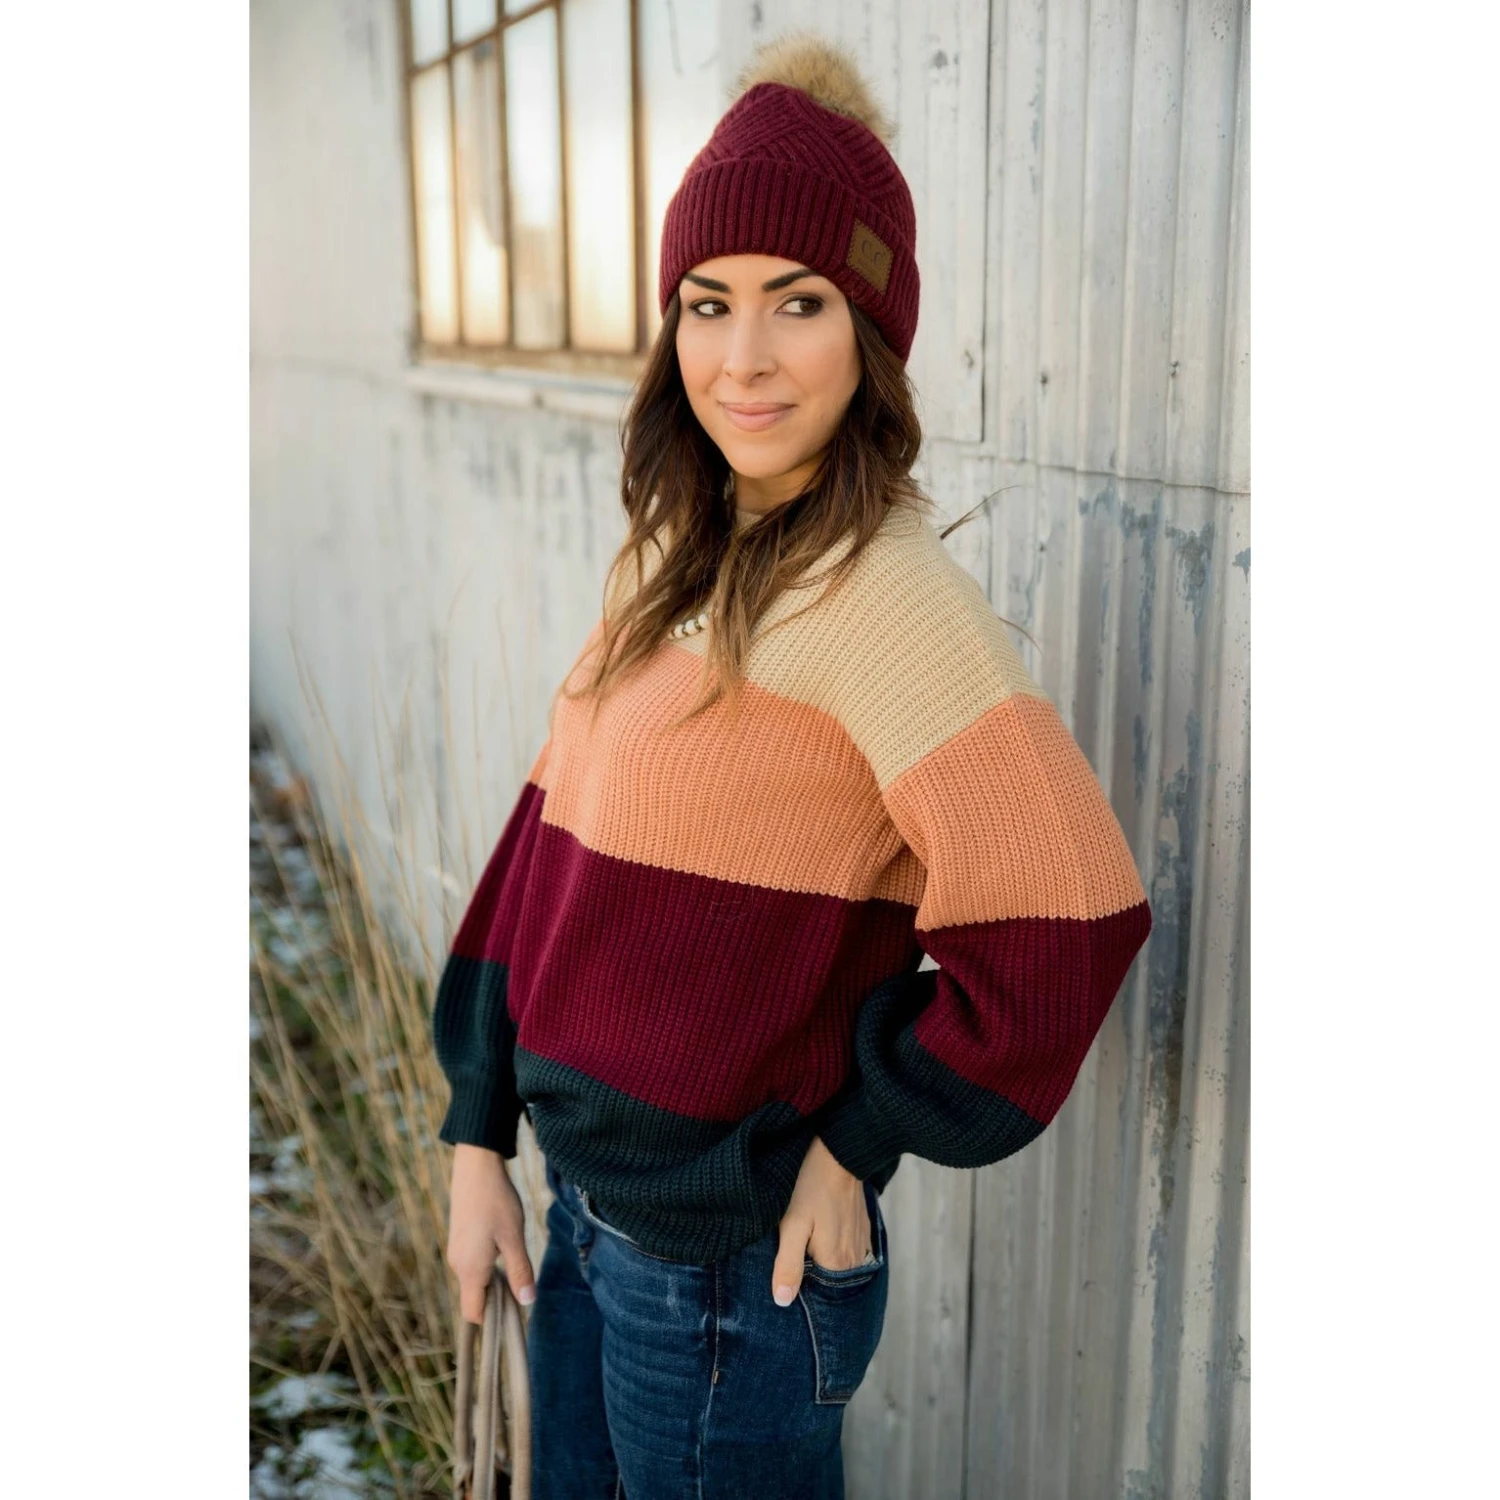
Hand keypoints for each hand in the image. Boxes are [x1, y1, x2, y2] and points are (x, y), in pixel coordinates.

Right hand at [447, 1144, 536, 1322]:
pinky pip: (472, 1263)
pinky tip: (503, 1244)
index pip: (473, 1313)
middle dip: (497, 1299)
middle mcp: (458, 1264)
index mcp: (470, 1270)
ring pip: (475, 1279)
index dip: (492, 1321)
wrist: (476, 1167)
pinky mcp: (458, 1238)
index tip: (514, 1313)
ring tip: (515, 1258)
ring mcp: (456, 1250)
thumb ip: (520, 1271)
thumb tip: (527, 1302)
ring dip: (494, 1279)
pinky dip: (487, 1264)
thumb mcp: (514, 1237)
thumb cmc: (496, 1201)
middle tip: (523, 1283)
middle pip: (475, 1297)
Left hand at [771, 1136, 871, 1307]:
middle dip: (810, 1272)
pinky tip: (821, 1230)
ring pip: (839, 1264)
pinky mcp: (862, 1228)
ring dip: (823, 1258)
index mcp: (836, 1263)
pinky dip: (835, 1246)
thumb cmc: (810, 1188)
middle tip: (793, 1248)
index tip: (785, 1266)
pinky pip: (848, 1249)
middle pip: (828, 1279)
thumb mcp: (792, 1225)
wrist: (838, 1153)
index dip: (798, 1282)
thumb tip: (782, 1301)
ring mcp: (861, 1243)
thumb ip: (788, 1264)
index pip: (815, 1291)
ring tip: (806, 1240)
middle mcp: (854, 1259)